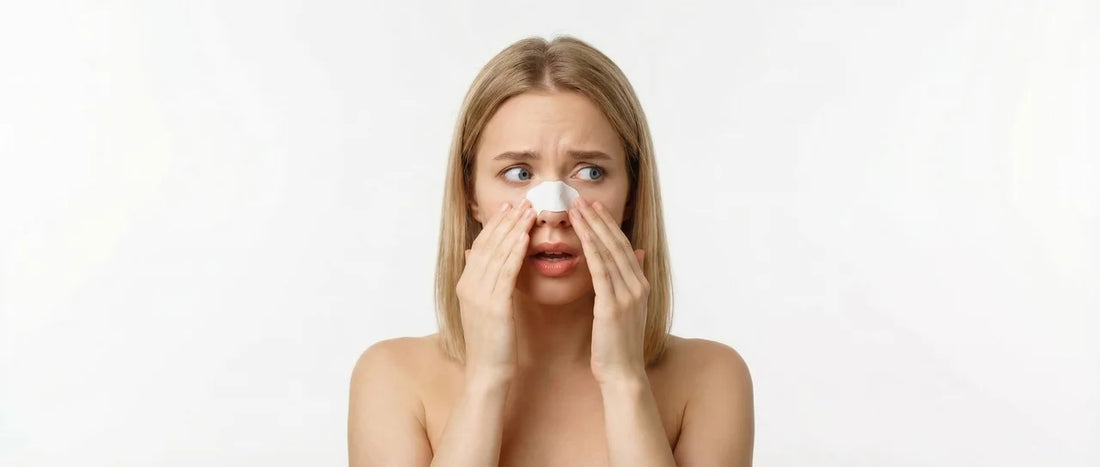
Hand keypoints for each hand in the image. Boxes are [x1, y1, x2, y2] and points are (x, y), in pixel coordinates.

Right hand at [456, 199, 535, 381]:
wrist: (488, 373)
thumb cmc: (493, 343)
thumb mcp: (484, 308)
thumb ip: (483, 281)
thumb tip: (477, 256)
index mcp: (466, 284)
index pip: (482, 246)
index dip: (496, 225)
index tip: (510, 207)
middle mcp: (469, 285)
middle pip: (489, 244)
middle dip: (506, 221)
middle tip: (522, 200)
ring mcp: (479, 295)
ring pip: (498, 253)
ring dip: (514, 229)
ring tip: (528, 211)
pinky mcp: (494, 305)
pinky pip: (506, 272)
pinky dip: (515, 252)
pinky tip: (526, 237)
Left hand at [569, 197, 648, 384]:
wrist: (623, 374)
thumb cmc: (618, 345)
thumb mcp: (627, 308)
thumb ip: (630, 279)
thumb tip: (638, 252)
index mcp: (640, 284)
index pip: (622, 246)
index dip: (607, 224)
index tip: (593, 205)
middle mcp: (637, 285)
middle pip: (616, 243)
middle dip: (599, 218)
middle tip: (582, 197)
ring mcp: (627, 295)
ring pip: (608, 252)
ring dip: (592, 227)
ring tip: (577, 207)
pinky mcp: (613, 306)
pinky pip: (601, 271)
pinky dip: (591, 249)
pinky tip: (580, 235)